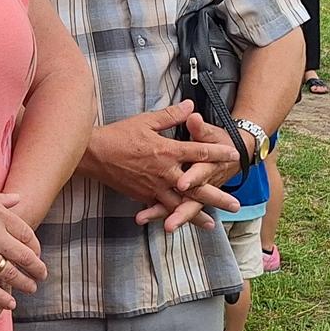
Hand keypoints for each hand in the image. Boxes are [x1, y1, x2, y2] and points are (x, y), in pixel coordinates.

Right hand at [0, 177, 45, 310]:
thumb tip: (16, 199)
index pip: (25, 233)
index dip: (34, 244)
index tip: (36, 251)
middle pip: (24, 255)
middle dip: (36, 267)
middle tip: (42, 273)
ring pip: (10, 273)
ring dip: (24, 283)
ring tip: (31, 288)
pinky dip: (0, 297)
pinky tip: (10, 303)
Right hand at [79, 101, 240, 230]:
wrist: (93, 155)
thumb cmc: (118, 135)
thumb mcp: (145, 121)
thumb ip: (171, 115)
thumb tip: (191, 106)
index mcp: (166, 151)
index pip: (198, 152)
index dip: (218, 153)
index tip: (234, 155)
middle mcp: (164, 172)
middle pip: (196, 186)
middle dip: (217, 196)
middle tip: (236, 205)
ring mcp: (153, 186)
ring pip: (180, 203)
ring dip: (197, 214)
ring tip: (212, 224)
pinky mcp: (142, 195)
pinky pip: (161, 208)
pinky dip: (172, 216)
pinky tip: (180, 223)